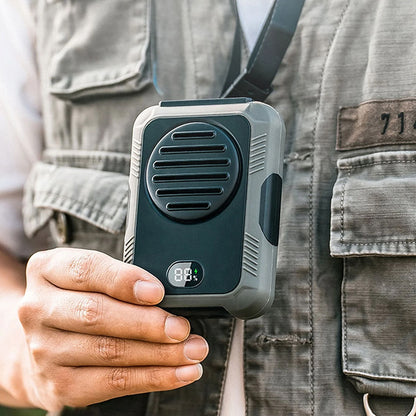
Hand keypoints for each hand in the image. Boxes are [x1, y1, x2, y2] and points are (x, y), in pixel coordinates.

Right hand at [18, 248, 207, 410]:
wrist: (42, 343)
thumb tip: (166, 294)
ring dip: (160, 353)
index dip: (124, 281)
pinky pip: (114, 382)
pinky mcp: (60, 384)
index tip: (157, 291)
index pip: (86, 270)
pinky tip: (180, 371)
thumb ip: (120, 277)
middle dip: (147, 323)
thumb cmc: (77, 299)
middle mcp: (38, 309)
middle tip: (181, 327)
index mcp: (47, 270)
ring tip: (193, 349)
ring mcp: (45, 350)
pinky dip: (154, 377)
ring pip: (110, 351)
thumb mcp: (90, 274)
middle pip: (96, 315)